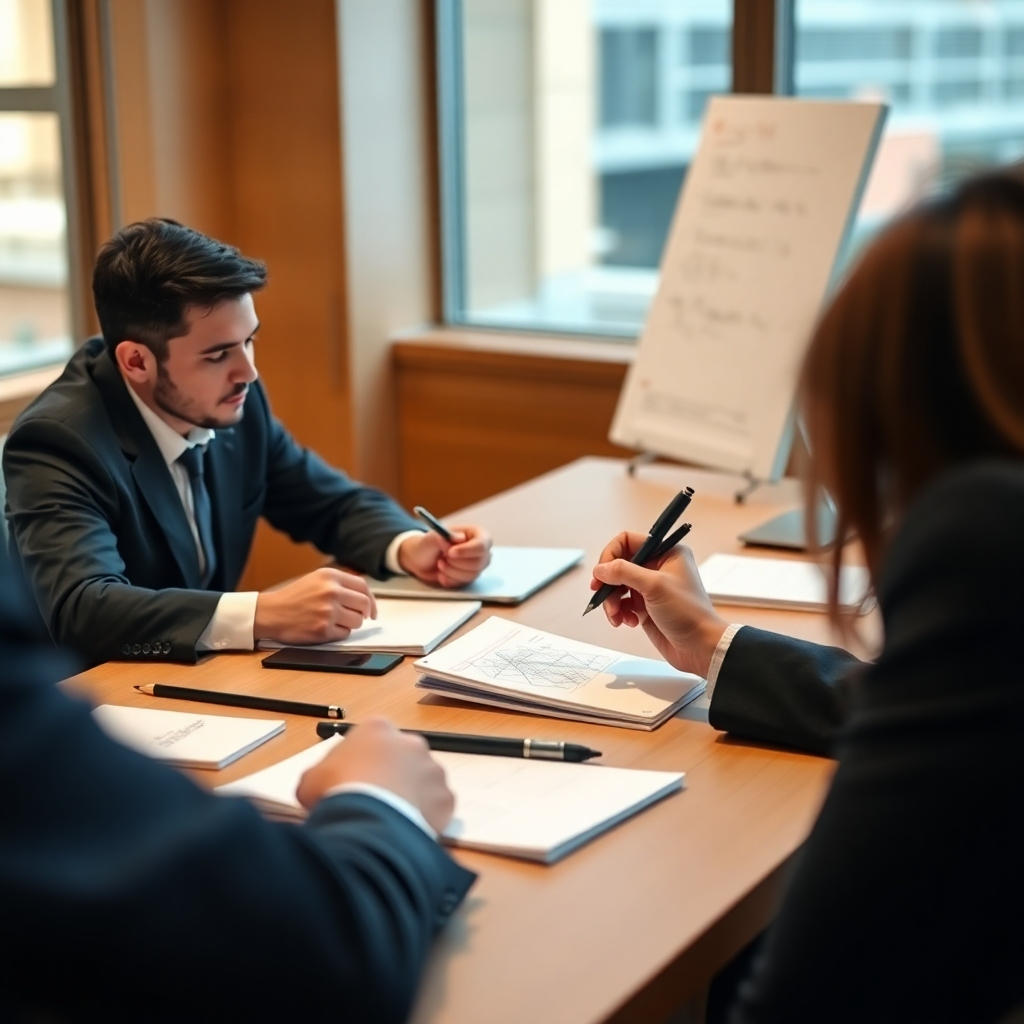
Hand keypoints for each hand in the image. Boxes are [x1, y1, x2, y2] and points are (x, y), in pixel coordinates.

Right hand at [254, 566, 376, 643]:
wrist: (270, 613)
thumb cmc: (294, 597)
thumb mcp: (316, 579)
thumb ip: (340, 583)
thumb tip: (365, 595)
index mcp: (330, 576)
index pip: (363, 586)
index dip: (370, 599)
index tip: (371, 609)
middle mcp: (331, 591)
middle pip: (364, 604)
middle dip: (363, 613)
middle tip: (357, 617)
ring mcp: (328, 611)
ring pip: (357, 621)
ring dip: (350, 624)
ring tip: (334, 621)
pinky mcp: (323, 629)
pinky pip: (345, 634)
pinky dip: (338, 633)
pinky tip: (325, 628)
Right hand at [297, 718, 455, 832]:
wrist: (369, 819)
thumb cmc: (337, 790)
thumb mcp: (311, 780)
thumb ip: (321, 776)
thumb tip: (322, 787)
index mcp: (377, 729)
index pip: (372, 738)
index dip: (363, 761)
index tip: (354, 780)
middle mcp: (411, 742)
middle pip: (402, 757)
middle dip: (392, 775)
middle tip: (376, 800)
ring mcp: (432, 769)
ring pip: (423, 780)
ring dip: (411, 794)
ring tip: (392, 818)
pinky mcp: (446, 797)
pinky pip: (436, 806)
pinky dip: (426, 816)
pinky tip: (408, 830)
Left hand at [398, 524, 492, 587]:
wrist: (421, 559)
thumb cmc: (429, 544)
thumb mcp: (433, 537)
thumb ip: (445, 536)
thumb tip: (459, 538)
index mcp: (476, 533)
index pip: (481, 545)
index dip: (466, 551)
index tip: (449, 553)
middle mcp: (480, 549)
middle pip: (478, 562)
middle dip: (456, 563)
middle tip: (442, 557)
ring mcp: (477, 564)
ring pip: (472, 574)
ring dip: (451, 571)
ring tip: (440, 564)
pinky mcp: (470, 577)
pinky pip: (464, 582)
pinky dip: (450, 579)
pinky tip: (442, 573)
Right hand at [590, 532, 727, 677]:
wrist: (699, 647)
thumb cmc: (688, 613)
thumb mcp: (654, 586)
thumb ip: (624, 573)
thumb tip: (601, 569)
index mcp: (666, 553)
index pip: (628, 541)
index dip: (611, 554)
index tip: (602, 572)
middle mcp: (657, 567)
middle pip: (619, 565)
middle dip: (609, 582)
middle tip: (600, 594)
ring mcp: (650, 587)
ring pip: (617, 586)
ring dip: (612, 601)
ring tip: (616, 615)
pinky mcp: (645, 606)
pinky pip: (622, 603)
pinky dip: (619, 612)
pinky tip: (627, 622)